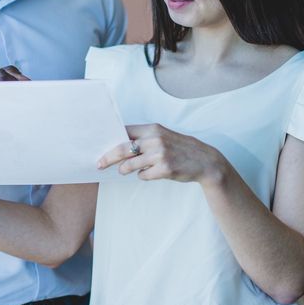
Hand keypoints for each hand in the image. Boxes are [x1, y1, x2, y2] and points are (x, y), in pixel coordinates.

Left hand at [97, 124, 227, 185]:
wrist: (204, 160)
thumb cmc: (179, 149)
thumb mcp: (163, 136)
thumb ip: (144, 139)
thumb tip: (119, 147)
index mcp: (153, 128)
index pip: (124, 132)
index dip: (111, 140)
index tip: (100, 148)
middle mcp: (155, 139)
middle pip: (122, 149)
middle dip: (108, 158)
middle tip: (99, 164)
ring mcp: (160, 154)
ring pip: (130, 165)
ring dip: (124, 170)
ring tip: (125, 171)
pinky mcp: (165, 169)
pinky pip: (143, 176)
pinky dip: (143, 176)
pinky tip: (151, 173)